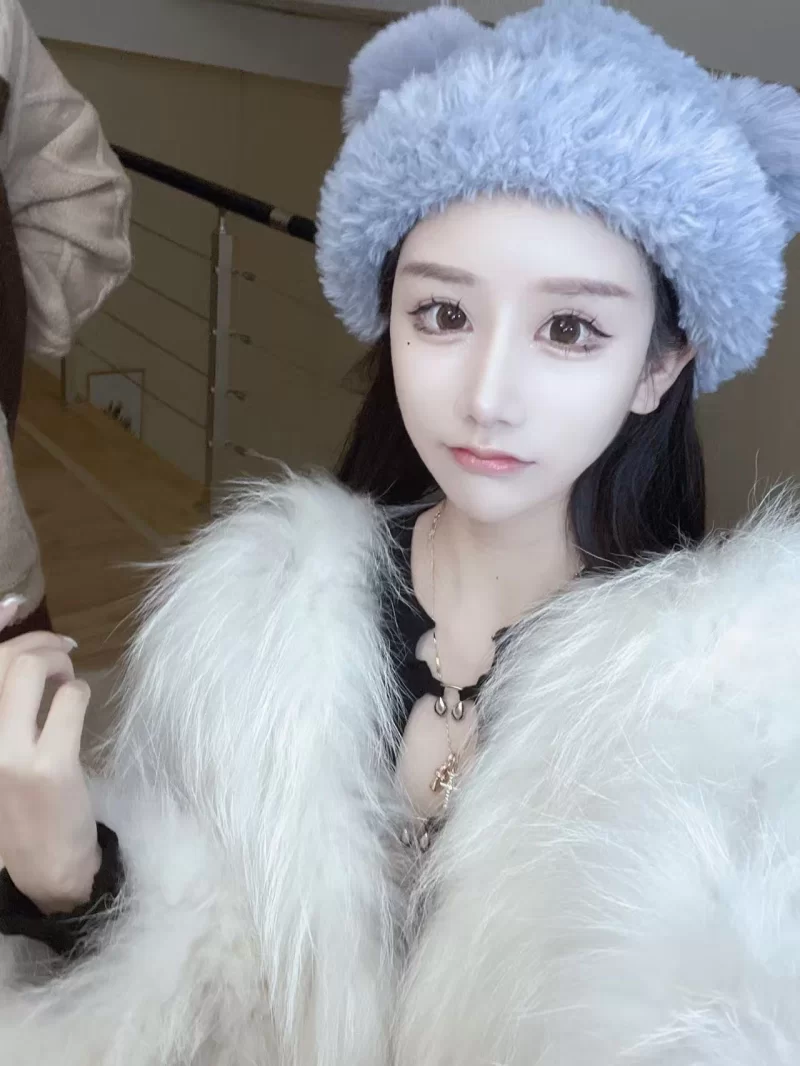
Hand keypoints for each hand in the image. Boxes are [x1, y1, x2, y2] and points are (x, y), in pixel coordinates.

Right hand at [0, 599, 99, 913]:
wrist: (43, 872)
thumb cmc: (21, 808)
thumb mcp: (2, 754)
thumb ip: (6, 705)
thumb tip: (23, 645)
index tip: (13, 604)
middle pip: (2, 660)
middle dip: (38, 642)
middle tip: (63, 651)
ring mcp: (6, 754)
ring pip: (27, 671)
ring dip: (58, 663)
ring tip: (67, 679)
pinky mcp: (47, 767)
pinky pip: (68, 700)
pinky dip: (79, 692)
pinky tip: (79, 705)